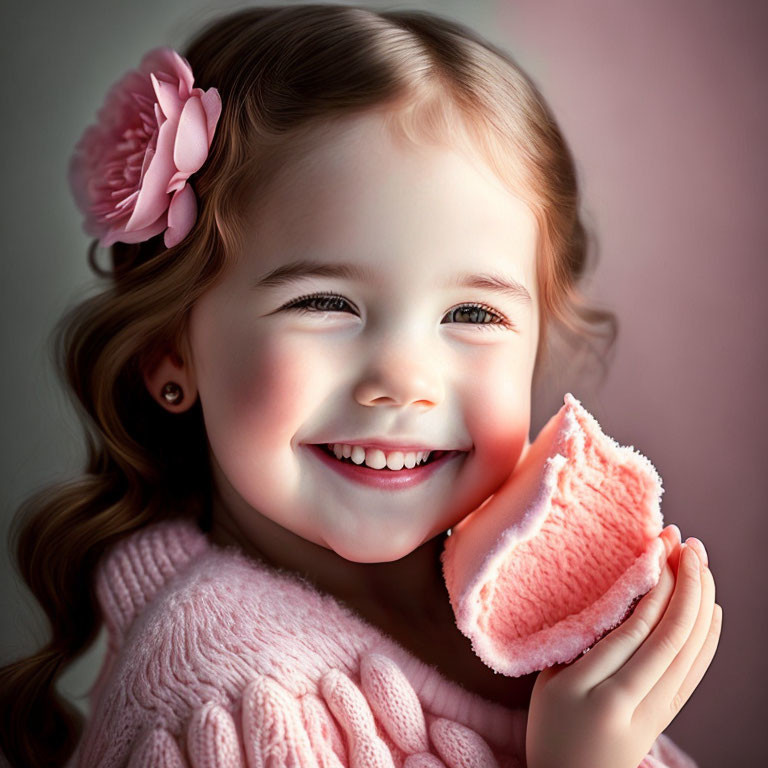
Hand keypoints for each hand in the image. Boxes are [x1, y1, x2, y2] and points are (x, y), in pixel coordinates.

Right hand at [525, 525, 721, 767]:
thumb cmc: (551, 730)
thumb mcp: (549, 682)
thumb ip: (579, 642)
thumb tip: (618, 595)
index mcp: (587, 688)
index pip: (634, 628)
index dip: (654, 584)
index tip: (659, 547)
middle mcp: (628, 702)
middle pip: (670, 636)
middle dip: (686, 583)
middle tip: (688, 544)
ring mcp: (654, 712)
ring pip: (689, 651)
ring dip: (701, 602)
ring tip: (700, 561)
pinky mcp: (667, 717)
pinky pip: (696, 672)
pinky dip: (709, 638)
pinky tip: (713, 608)